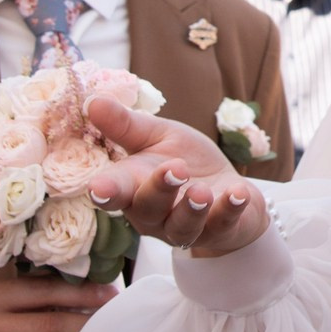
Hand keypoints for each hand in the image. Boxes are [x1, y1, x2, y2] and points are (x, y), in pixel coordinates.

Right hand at [82, 96, 267, 257]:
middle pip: (148, 209)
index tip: (98, 188)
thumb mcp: (157, 136)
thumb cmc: (184, 161)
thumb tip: (92, 100)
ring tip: (202, 191)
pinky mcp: (219, 230)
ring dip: (192, 209)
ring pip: (182, 226)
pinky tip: (237, 192)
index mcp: (133, 188)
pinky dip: (230, 209)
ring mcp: (186, 227)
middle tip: (176, 168)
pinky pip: (222, 225)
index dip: (105, 192)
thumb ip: (126, 125)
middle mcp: (154, 215)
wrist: (226, 188)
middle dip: (159, 190)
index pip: (114, 192)